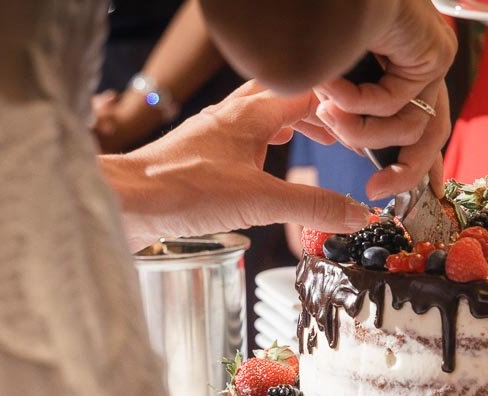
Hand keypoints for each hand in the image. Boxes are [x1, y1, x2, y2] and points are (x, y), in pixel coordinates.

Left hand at [102, 82, 371, 250]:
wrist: (125, 203)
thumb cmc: (180, 191)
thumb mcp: (260, 203)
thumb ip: (312, 206)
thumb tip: (356, 214)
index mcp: (250, 114)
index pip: (306, 90)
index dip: (337, 102)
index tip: (361, 118)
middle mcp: (230, 116)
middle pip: (284, 97)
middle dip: (317, 110)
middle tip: (342, 131)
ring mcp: (213, 134)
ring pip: (261, 115)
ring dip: (290, 124)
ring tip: (313, 142)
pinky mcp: (199, 156)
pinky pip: (242, 139)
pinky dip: (264, 145)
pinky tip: (265, 167)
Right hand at [313, 1, 454, 198]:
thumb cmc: (316, 25)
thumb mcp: (333, 83)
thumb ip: (348, 113)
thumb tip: (352, 144)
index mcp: (405, 70)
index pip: (424, 125)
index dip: (422, 163)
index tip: (421, 193)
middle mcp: (424, 66)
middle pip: (429, 134)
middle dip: (404, 172)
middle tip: (376, 190)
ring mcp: (433, 59)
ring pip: (412, 126)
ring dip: (362, 132)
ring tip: (326, 117)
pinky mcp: (435, 53)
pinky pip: (401, 103)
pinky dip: (361, 104)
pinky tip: (333, 91)